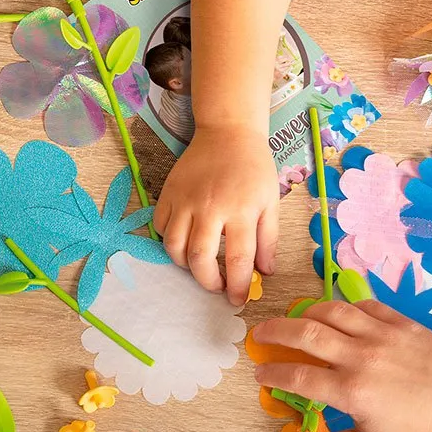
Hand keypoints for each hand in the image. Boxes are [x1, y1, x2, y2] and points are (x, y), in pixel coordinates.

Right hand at [154, 127, 278, 305]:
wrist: (228, 132)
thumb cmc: (254, 168)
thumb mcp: (270, 202)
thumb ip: (268, 239)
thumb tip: (265, 272)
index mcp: (240, 210)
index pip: (238, 259)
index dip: (238, 286)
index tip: (238, 299)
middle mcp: (210, 207)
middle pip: (199, 259)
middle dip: (207, 282)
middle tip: (217, 286)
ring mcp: (185, 200)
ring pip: (174, 247)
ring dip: (185, 265)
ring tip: (200, 264)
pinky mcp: (168, 193)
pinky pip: (160, 227)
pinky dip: (169, 241)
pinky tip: (184, 240)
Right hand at [251, 300, 431, 431]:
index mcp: (351, 391)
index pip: (298, 376)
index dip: (273, 372)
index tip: (260, 372)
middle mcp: (361, 357)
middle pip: (306, 334)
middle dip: (276, 330)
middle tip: (260, 333)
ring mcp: (382, 335)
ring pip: (332, 311)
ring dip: (307, 312)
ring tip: (296, 319)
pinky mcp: (402, 323)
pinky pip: (365, 306)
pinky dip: (345, 307)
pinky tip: (337, 314)